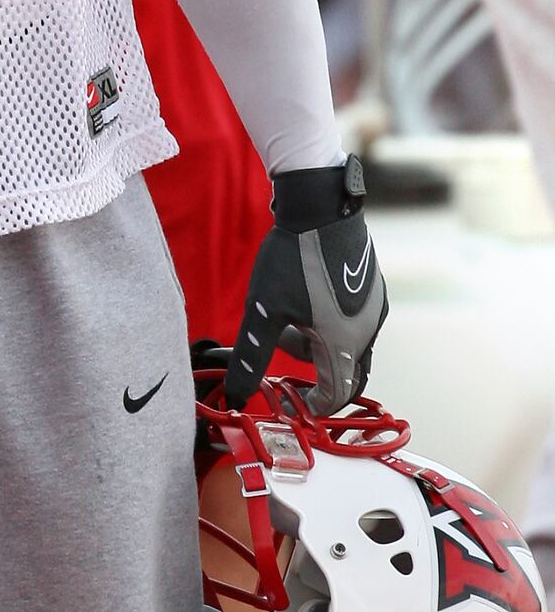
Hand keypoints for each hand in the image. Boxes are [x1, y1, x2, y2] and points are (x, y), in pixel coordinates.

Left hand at [223, 158, 387, 416]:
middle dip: (317, 373)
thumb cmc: (293, 258)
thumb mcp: (263, 309)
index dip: (314, 404)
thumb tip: (237, 394)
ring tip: (287, 321)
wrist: (322, 206)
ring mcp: (375, 308)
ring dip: (320, 345)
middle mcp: (368, 330)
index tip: (292, 401)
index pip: (337, 394)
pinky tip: (304, 301)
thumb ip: (252, 356)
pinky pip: (356, 321)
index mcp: (345, 343)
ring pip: (350, 345)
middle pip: (347, 372)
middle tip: (285, 356)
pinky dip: (332, 325)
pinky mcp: (373, 288)